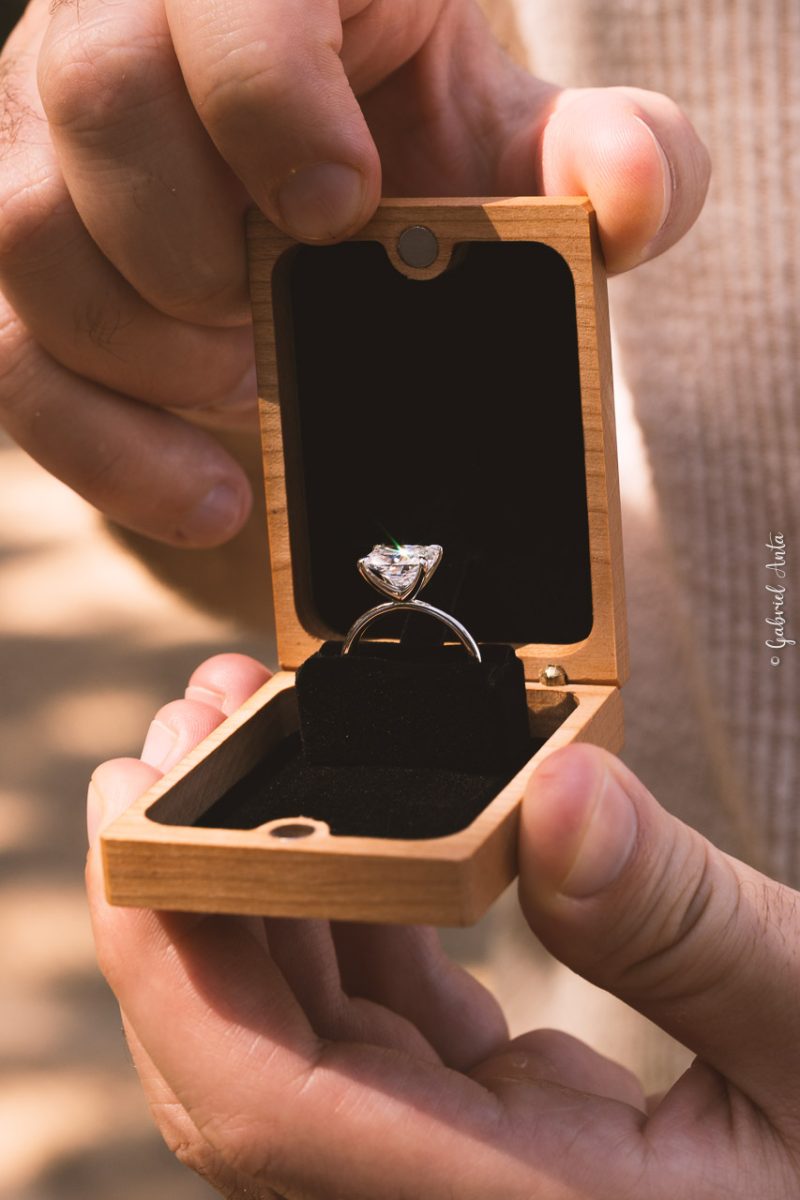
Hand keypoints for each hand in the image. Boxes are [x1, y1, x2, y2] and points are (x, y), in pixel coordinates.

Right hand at [0, 0, 708, 546]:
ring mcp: (47, 140)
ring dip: (145, 348)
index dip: (263, 99)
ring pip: (24, 234)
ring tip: (244, 386)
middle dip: (194, 244)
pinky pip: (9, 358)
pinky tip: (211, 493)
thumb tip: (630, 192)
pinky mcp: (27, 254)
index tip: (341, 213)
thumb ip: (606, 155)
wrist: (338, 178)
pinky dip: (107, 449)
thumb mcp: (527, 140)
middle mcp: (122, 26)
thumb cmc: (425, 142)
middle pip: (90, 101)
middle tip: (279, 314)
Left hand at [87, 653, 799, 1198]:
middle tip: (182, 738)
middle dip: (188, 891)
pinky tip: (348, 831)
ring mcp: (471, 1168)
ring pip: (303, 1032)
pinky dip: (346, 917)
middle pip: (248, 1060)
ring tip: (257, 746)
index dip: (169, 965)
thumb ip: (685, 928)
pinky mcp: (498, 1127)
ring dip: (264, 886)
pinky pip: (376, 1022)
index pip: (264, 1106)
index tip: (133, 818)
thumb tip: (554, 791)